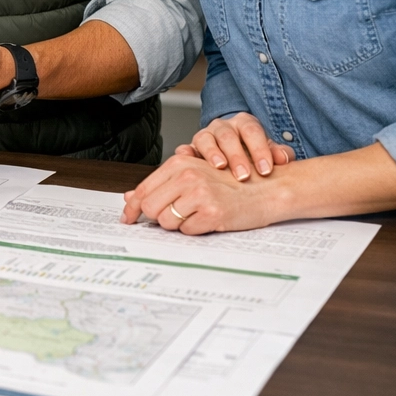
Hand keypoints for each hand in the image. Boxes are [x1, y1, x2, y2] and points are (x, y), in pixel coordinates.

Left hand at [120, 152, 278, 234]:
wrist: (267, 188)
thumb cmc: (231, 182)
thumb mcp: (194, 175)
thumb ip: (162, 185)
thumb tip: (129, 197)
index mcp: (179, 164)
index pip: (143, 189)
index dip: (132, 208)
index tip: (127, 218)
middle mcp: (187, 176)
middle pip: (151, 207)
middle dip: (159, 217)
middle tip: (175, 216)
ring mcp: (200, 194)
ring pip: (167, 222)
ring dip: (179, 224)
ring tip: (197, 214)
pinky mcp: (213, 213)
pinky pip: (188, 231)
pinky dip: (196, 230)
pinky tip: (209, 219)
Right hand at [177, 112, 294, 181]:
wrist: (236, 155)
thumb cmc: (254, 156)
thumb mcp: (270, 152)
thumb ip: (279, 154)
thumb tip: (283, 158)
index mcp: (245, 123)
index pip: (252, 131)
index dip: (259, 149)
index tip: (265, 170)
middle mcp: (223, 127)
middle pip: (228, 136)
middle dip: (236, 156)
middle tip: (244, 176)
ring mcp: (205, 136)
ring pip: (205, 138)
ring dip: (212, 153)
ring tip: (219, 167)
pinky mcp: (191, 148)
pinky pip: (185, 148)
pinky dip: (185, 152)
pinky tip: (186, 158)